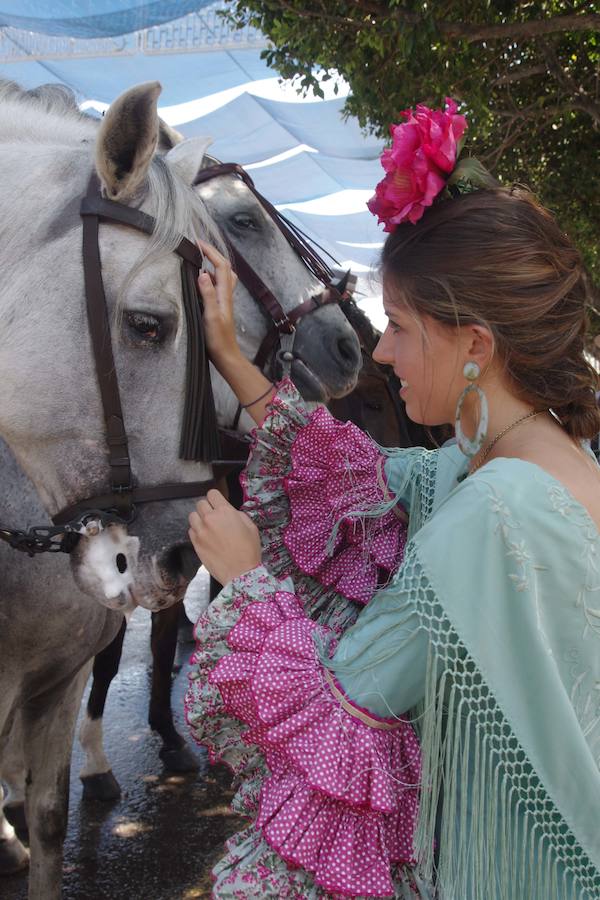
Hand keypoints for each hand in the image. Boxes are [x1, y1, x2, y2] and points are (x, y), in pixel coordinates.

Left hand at [188, 489, 261, 584]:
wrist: (240, 573)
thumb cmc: (249, 550)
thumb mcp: (251, 526)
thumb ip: (237, 514)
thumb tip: (229, 512)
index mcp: (225, 512)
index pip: (212, 493)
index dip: (216, 498)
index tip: (218, 504)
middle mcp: (210, 519)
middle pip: (200, 503)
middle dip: (207, 508)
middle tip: (214, 517)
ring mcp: (201, 531)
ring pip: (192, 516)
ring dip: (199, 519)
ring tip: (208, 527)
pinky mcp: (195, 543)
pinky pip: (191, 530)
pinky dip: (196, 531)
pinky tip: (205, 537)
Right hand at [197, 240, 241, 370]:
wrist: (226, 356)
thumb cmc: (218, 339)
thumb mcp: (211, 317)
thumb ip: (208, 295)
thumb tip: (202, 274)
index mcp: (224, 294)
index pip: (220, 265)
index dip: (211, 251)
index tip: (197, 242)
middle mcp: (226, 294)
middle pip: (224, 267)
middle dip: (213, 253)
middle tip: (198, 246)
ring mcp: (223, 300)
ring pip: (223, 276)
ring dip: (213, 264)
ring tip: (199, 258)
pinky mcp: (219, 307)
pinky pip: (217, 285)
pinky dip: (210, 276)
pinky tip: (201, 280)